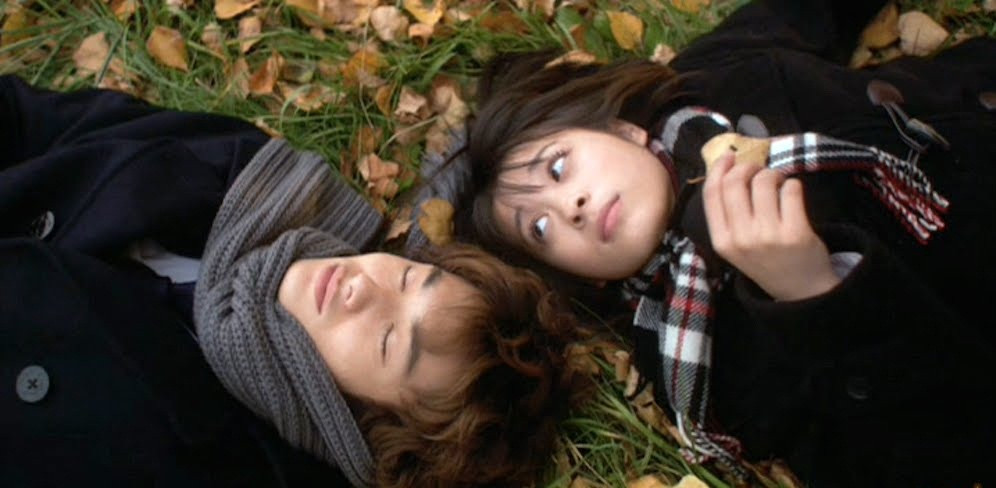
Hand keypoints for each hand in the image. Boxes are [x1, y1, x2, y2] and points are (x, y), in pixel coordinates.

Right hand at [703, 153, 839, 300]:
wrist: (800, 291)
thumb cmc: (765, 260)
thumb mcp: (736, 244)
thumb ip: (728, 213)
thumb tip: (726, 166)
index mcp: (722, 241)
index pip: (712, 193)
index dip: (719, 168)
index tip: (729, 157)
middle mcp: (741, 238)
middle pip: (736, 182)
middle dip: (748, 167)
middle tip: (759, 170)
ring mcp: (768, 236)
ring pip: (765, 181)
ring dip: (773, 175)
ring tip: (779, 185)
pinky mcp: (795, 232)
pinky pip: (791, 189)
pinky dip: (793, 185)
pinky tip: (792, 197)